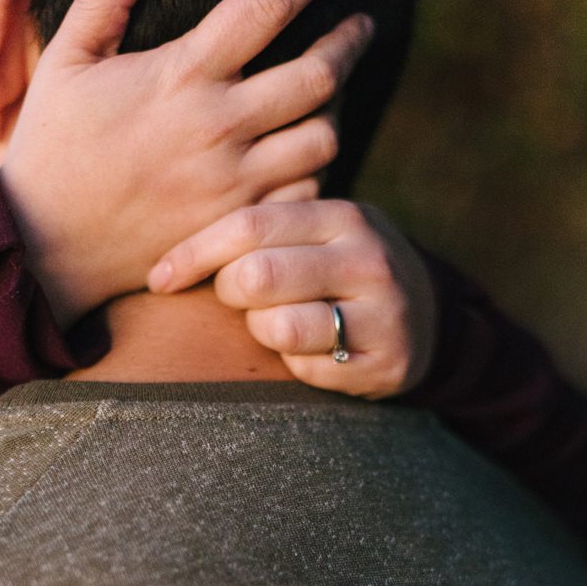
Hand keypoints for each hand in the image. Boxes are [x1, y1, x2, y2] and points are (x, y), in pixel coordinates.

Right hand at [0, 0, 373, 328]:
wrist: (39, 246)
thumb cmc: (49, 149)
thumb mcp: (63, 64)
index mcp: (180, 75)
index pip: (266, 6)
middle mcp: (216, 126)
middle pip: (319, 71)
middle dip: (351, 38)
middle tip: (360, 24)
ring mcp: (230, 182)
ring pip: (322, 135)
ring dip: (336, 106)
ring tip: (332, 90)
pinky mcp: (231, 225)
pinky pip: (304, 193)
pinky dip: (315, 169)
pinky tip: (305, 153)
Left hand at [148, 199, 437, 396]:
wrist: (427, 316)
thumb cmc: (336, 269)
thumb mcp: (312, 233)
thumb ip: (258, 231)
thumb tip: (163, 254)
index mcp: (342, 216)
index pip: (249, 226)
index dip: (193, 253)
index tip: (159, 278)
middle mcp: (368, 259)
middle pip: (257, 276)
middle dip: (229, 292)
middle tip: (237, 299)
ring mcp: (383, 313)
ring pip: (278, 327)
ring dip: (260, 330)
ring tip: (278, 322)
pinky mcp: (385, 363)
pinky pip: (305, 369)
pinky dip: (292, 363)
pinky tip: (310, 350)